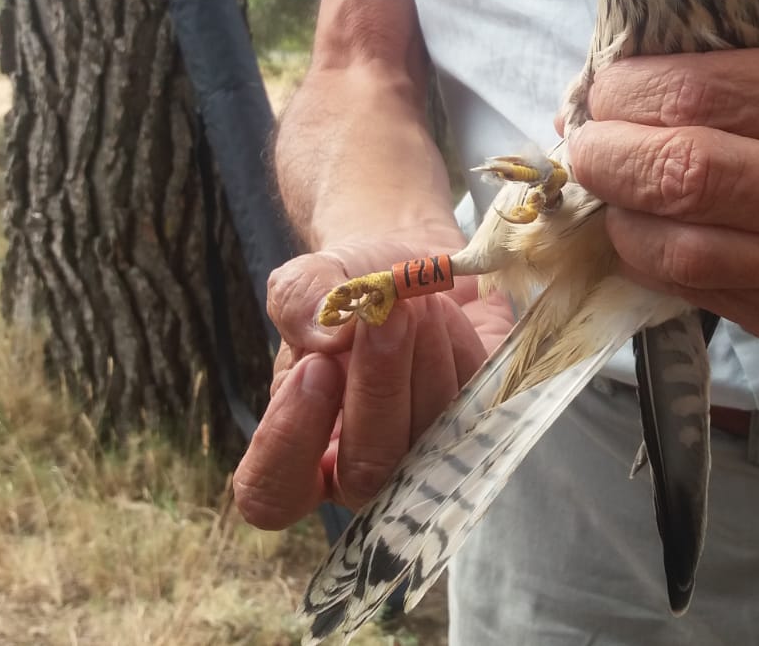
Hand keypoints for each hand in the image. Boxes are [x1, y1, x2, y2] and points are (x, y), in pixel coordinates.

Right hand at [233, 241, 510, 529]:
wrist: (424, 266)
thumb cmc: (358, 285)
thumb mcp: (315, 278)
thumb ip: (301, 299)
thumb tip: (329, 335)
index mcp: (301, 451)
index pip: (275, 493)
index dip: (290, 440)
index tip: (315, 366)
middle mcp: (362, 472)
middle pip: (365, 474)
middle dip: (378, 386)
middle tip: (386, 314)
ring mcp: (428, 461)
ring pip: (430, 443)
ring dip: (424, 360)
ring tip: (416, 301)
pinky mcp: (484, 432)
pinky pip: (480, 412)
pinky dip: (462, 353)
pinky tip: (448, 316)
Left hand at [565, 46, 758, 340]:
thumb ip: (726, 73)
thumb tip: (598, 95)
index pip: (705, 96)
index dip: (630, 93)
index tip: (605, 88)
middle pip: (688, 176)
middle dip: (609, 156)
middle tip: (585, 142)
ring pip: (682, 249)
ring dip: (619, 214)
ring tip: (610, 187)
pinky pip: (692, 290)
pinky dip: (646, 255)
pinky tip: (644, 227)